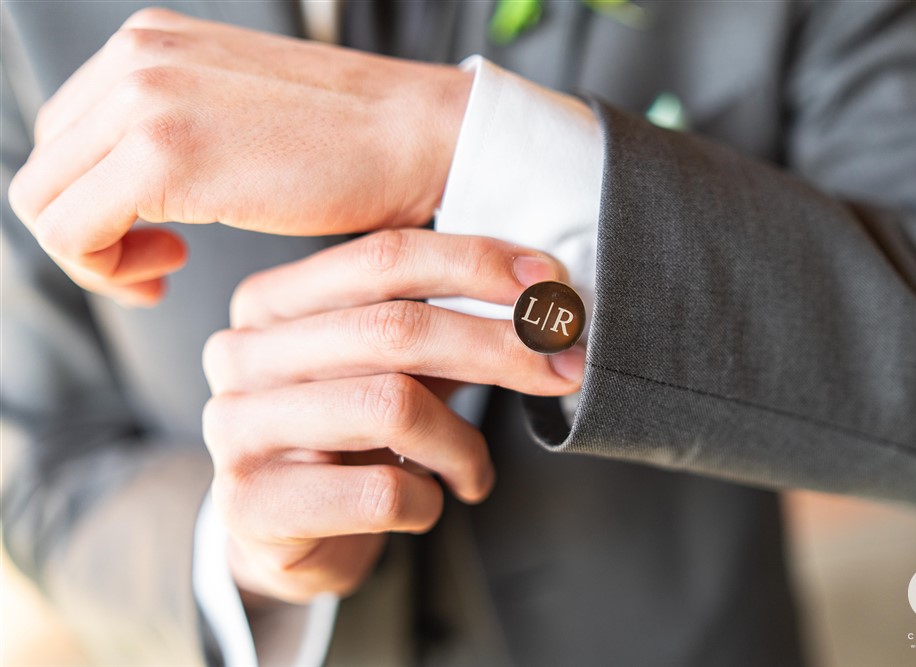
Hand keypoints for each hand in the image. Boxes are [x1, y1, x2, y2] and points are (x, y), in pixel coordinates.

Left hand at [8, 8, 471, 304]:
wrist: (419, 135)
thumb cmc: (353, 143)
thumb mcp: (237, 116)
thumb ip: (172, 134)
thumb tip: (130, 191)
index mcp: (148, 45)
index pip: (62, 137)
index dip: (93, 204)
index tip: (154, 240)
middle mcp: (133, 59)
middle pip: (44, 169)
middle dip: (87, 233)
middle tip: (157, 262)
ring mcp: (144, 99)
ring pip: (43, 204)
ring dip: (94, 256)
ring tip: (163, 268)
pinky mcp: (166, 154)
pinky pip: (72, 232)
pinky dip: (104, 270)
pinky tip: (170, 270)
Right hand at [202, 229, 585, 602]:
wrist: (280, 533)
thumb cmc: (344, 437)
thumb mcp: (387, 369)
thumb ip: (440, 326)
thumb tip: (540, 295)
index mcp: (271, 302)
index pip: (384, 257)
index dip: (476, 265)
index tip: (548, 286)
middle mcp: (240, 354)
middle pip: (395, 328)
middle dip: (499, 348)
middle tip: (564, 368)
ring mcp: (236, 429)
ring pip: (392, 407)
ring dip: (462, 445)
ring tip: (474, 470)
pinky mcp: (251, 504)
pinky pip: (382, 491)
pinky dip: (429, 499)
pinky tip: (428, 502)